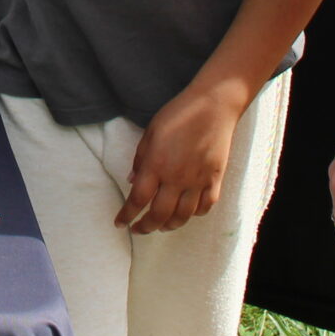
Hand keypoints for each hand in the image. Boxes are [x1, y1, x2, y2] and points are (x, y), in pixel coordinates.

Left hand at [118, 81, 246, 233]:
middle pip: (160, 214)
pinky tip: (188, 213)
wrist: (213, 106)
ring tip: (161, 226)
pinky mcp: (215, 179)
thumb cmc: (178, 114)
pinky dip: (195, 215)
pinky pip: (205, 206)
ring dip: (169, 225)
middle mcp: (176, 177)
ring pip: (183, 215)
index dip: (127, 215)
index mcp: (156, 164)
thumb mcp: (151, 131)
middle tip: (138, 230)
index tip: (119, 223)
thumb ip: (140, 158)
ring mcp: (198, 181)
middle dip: (146, 227)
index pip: (138, 199)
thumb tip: (131, 180)